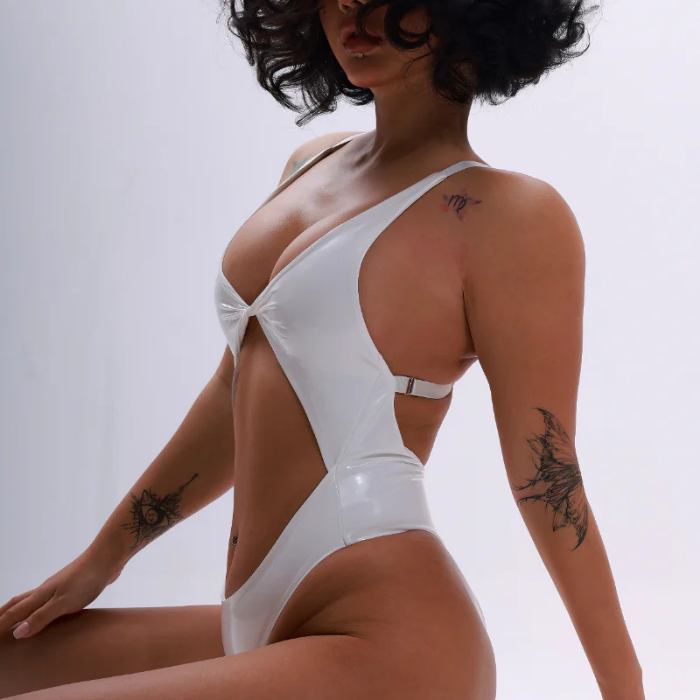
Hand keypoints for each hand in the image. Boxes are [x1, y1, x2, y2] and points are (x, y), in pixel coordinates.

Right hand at [0, 547, 122, 639]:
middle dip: (5, 615)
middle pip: (19, 603)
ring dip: (21, 611)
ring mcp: (59, 587)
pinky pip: (49, 601)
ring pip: (33, 600)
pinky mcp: (72, 587)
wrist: (107, 558)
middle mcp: (46, 590)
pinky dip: (40, 609)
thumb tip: (16, 633)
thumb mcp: (63, 603)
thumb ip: (41, 617)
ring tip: (16, 621)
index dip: (1, 625)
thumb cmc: (86, 580)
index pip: (15, 612)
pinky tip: (49, 613)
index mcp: (41, 595)